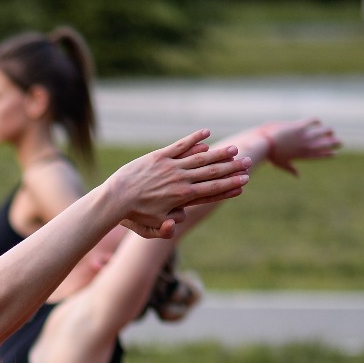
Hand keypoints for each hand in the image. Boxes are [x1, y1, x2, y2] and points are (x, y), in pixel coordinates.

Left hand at [105, 131, 251, 239]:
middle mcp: (180, 179)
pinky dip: (195, 139)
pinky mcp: (159, 156)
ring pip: (200, 158)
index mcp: (182, 197)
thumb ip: (167, 229)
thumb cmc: (133, 216)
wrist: (114, 198)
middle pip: (211, 172)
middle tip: (248, 162)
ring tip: (234, 149)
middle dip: (232, 168)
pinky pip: (180, 145)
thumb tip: (180, 223)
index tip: (245, 181)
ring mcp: (170, 166)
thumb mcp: (151, 229)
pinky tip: (207, 133)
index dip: (230, 185)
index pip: (212, 190)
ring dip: (219, 153)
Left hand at [256, 118, 341, 175]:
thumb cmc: (271, 156)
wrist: (263, 144)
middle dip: (334, 143)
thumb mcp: (282, 164)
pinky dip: (317, 121)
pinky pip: (313, 121)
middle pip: (325, 144)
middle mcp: (306, 146)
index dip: (328, 154)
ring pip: (323, 131)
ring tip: (331, 131)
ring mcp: (304, 136)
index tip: (335, 153)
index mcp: (302, 156)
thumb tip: (298, 176)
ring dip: (328, 131)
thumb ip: (292, 169)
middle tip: (340, 141)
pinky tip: (318, 121)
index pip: (319, 155)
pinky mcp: (299, 126)